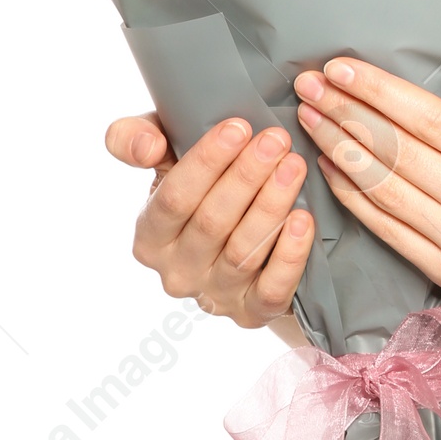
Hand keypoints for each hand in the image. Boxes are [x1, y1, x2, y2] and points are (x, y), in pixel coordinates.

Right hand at [104, 112, 313, 327]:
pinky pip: (271, 290)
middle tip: (277, 140)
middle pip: (212, 223)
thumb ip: (137, 139)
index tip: (238, 127)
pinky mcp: (251, 313)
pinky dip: (289, 255)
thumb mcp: (163, 157)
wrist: (239, 238)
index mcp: (149, 237)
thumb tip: (146, 146)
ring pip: (243, 252)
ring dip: (271, 206)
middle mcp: (176, 273)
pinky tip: (303, 219)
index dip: (206, 162)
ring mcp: (214, 296)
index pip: (173, 199)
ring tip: (295, 166)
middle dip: (247, 176)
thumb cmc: (199, 186)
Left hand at [292, 57, 440, 328]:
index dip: (384, 95)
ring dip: (341, 153)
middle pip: (401, 156)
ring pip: (388, 194)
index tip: (344, 69)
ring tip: (309, 119)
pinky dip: (354, 201)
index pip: (435, 124)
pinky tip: (330, 168)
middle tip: (307, 85)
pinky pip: (391, 233)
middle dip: (347, 116)